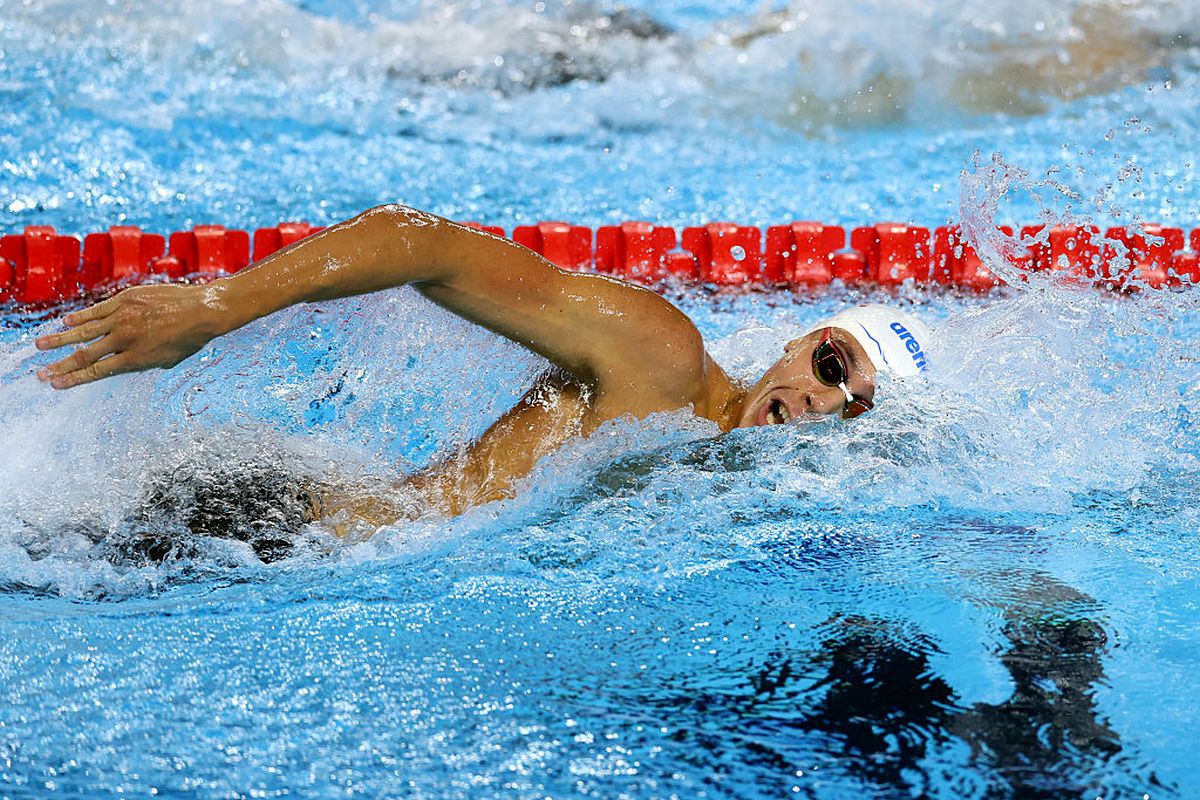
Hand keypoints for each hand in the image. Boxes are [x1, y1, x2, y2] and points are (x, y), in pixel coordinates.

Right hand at [35, 283, 230, 388]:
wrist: (204, 310)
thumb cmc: (189, 339)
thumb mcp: (166, 360)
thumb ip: (140, 363)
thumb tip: (119, 364)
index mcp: (136, 358)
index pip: (97, 371)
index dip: (74, 378)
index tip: (55, 384)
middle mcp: (126, 339)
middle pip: (85, 354)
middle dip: (60, 364)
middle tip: (41, 372)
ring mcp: (125, 317)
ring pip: (85, 330)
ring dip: (60, 339)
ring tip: (41, 345)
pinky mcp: (127, 299)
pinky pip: (98, 310)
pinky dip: (81, 316)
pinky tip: (66, 322)